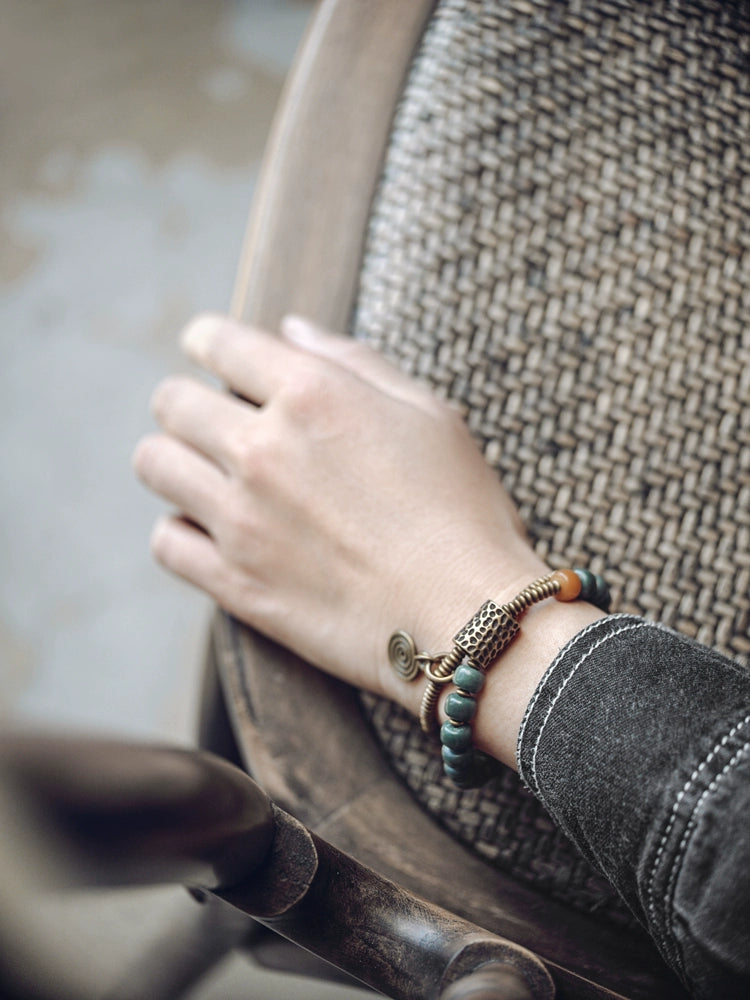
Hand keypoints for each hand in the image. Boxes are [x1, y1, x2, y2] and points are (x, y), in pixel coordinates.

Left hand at [133, 314, 548, 717]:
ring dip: (176, 461)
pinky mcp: (235, 582)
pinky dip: (181, 531)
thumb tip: (291, 330)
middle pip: (172, 402)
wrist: (469, 617)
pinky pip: (166, 542)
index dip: (207, 340)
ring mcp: (241, 519)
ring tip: (210, 476)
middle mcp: (263, 448)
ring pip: (155, 464)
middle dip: (189, 403)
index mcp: (313, 394)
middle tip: (219, 423)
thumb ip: (354, 361)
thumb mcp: (428, 414)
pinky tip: (213, 532)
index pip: (217, 341)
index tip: (209, 352)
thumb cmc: (463, 512)